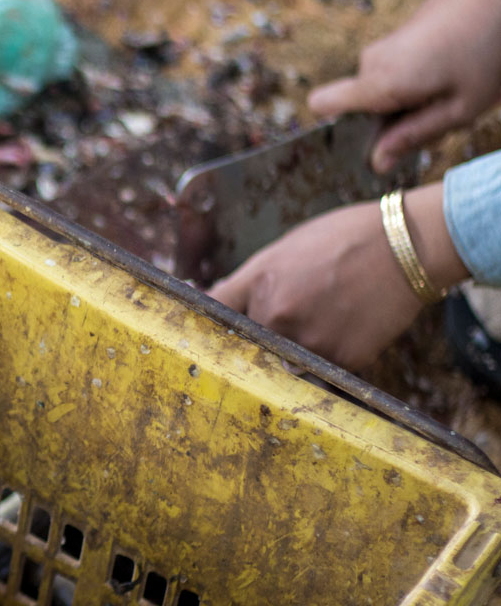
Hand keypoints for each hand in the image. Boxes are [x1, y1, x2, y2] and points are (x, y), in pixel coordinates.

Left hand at [207, 183, 468, 369]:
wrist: (406, 247)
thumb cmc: (345, 238)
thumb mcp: (287, 247)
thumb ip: (253, 279)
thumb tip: (220, 300)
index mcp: (258, 281)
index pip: (213, 308)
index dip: (204, 316)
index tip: (199, 324)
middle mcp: (276, 315)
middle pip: (248, 338)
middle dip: (259, 331)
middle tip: (292, 314)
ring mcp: (307, 340)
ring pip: (284, 357)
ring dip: (294, 346)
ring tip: (325, 316)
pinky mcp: (338, 360)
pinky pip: (320, 366)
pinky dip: (328, 352)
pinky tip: (347, 325)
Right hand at [309, 0, 500, 172]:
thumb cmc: (485, 52)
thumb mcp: (458, 109)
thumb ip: (412, 137)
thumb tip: (376, 164)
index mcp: (380, 82)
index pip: (321, 105)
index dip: (337, 128)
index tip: (371, 139)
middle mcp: (370, 64)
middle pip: (360, 109)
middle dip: (392, 122)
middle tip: (437, 117)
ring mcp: (381, 50)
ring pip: (379, 93)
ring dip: (408, 103)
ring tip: (449, 94)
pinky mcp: (394, 42)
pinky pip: (391, 76)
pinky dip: (414, 85)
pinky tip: (448, 77)